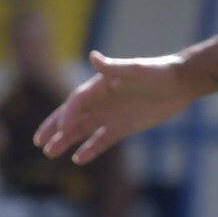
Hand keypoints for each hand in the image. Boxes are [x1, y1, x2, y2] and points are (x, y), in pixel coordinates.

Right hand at [32, 51, 188, 162]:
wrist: (178, 84)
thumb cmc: (156, 72)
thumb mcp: (136, 70)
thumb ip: (114, 67)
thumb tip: (93, 57)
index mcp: (100, 85)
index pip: (77, 101)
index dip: (68, 114)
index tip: (61, 129)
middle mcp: (101, 101)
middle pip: (72, 116)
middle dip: (54, 128)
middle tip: (39, 141)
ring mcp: (110, 115)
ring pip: (82, 130)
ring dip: (66, 141)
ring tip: (49, 152)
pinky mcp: (121, 128)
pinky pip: (101, 141)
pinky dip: (90, 149)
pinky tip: (77, 159)